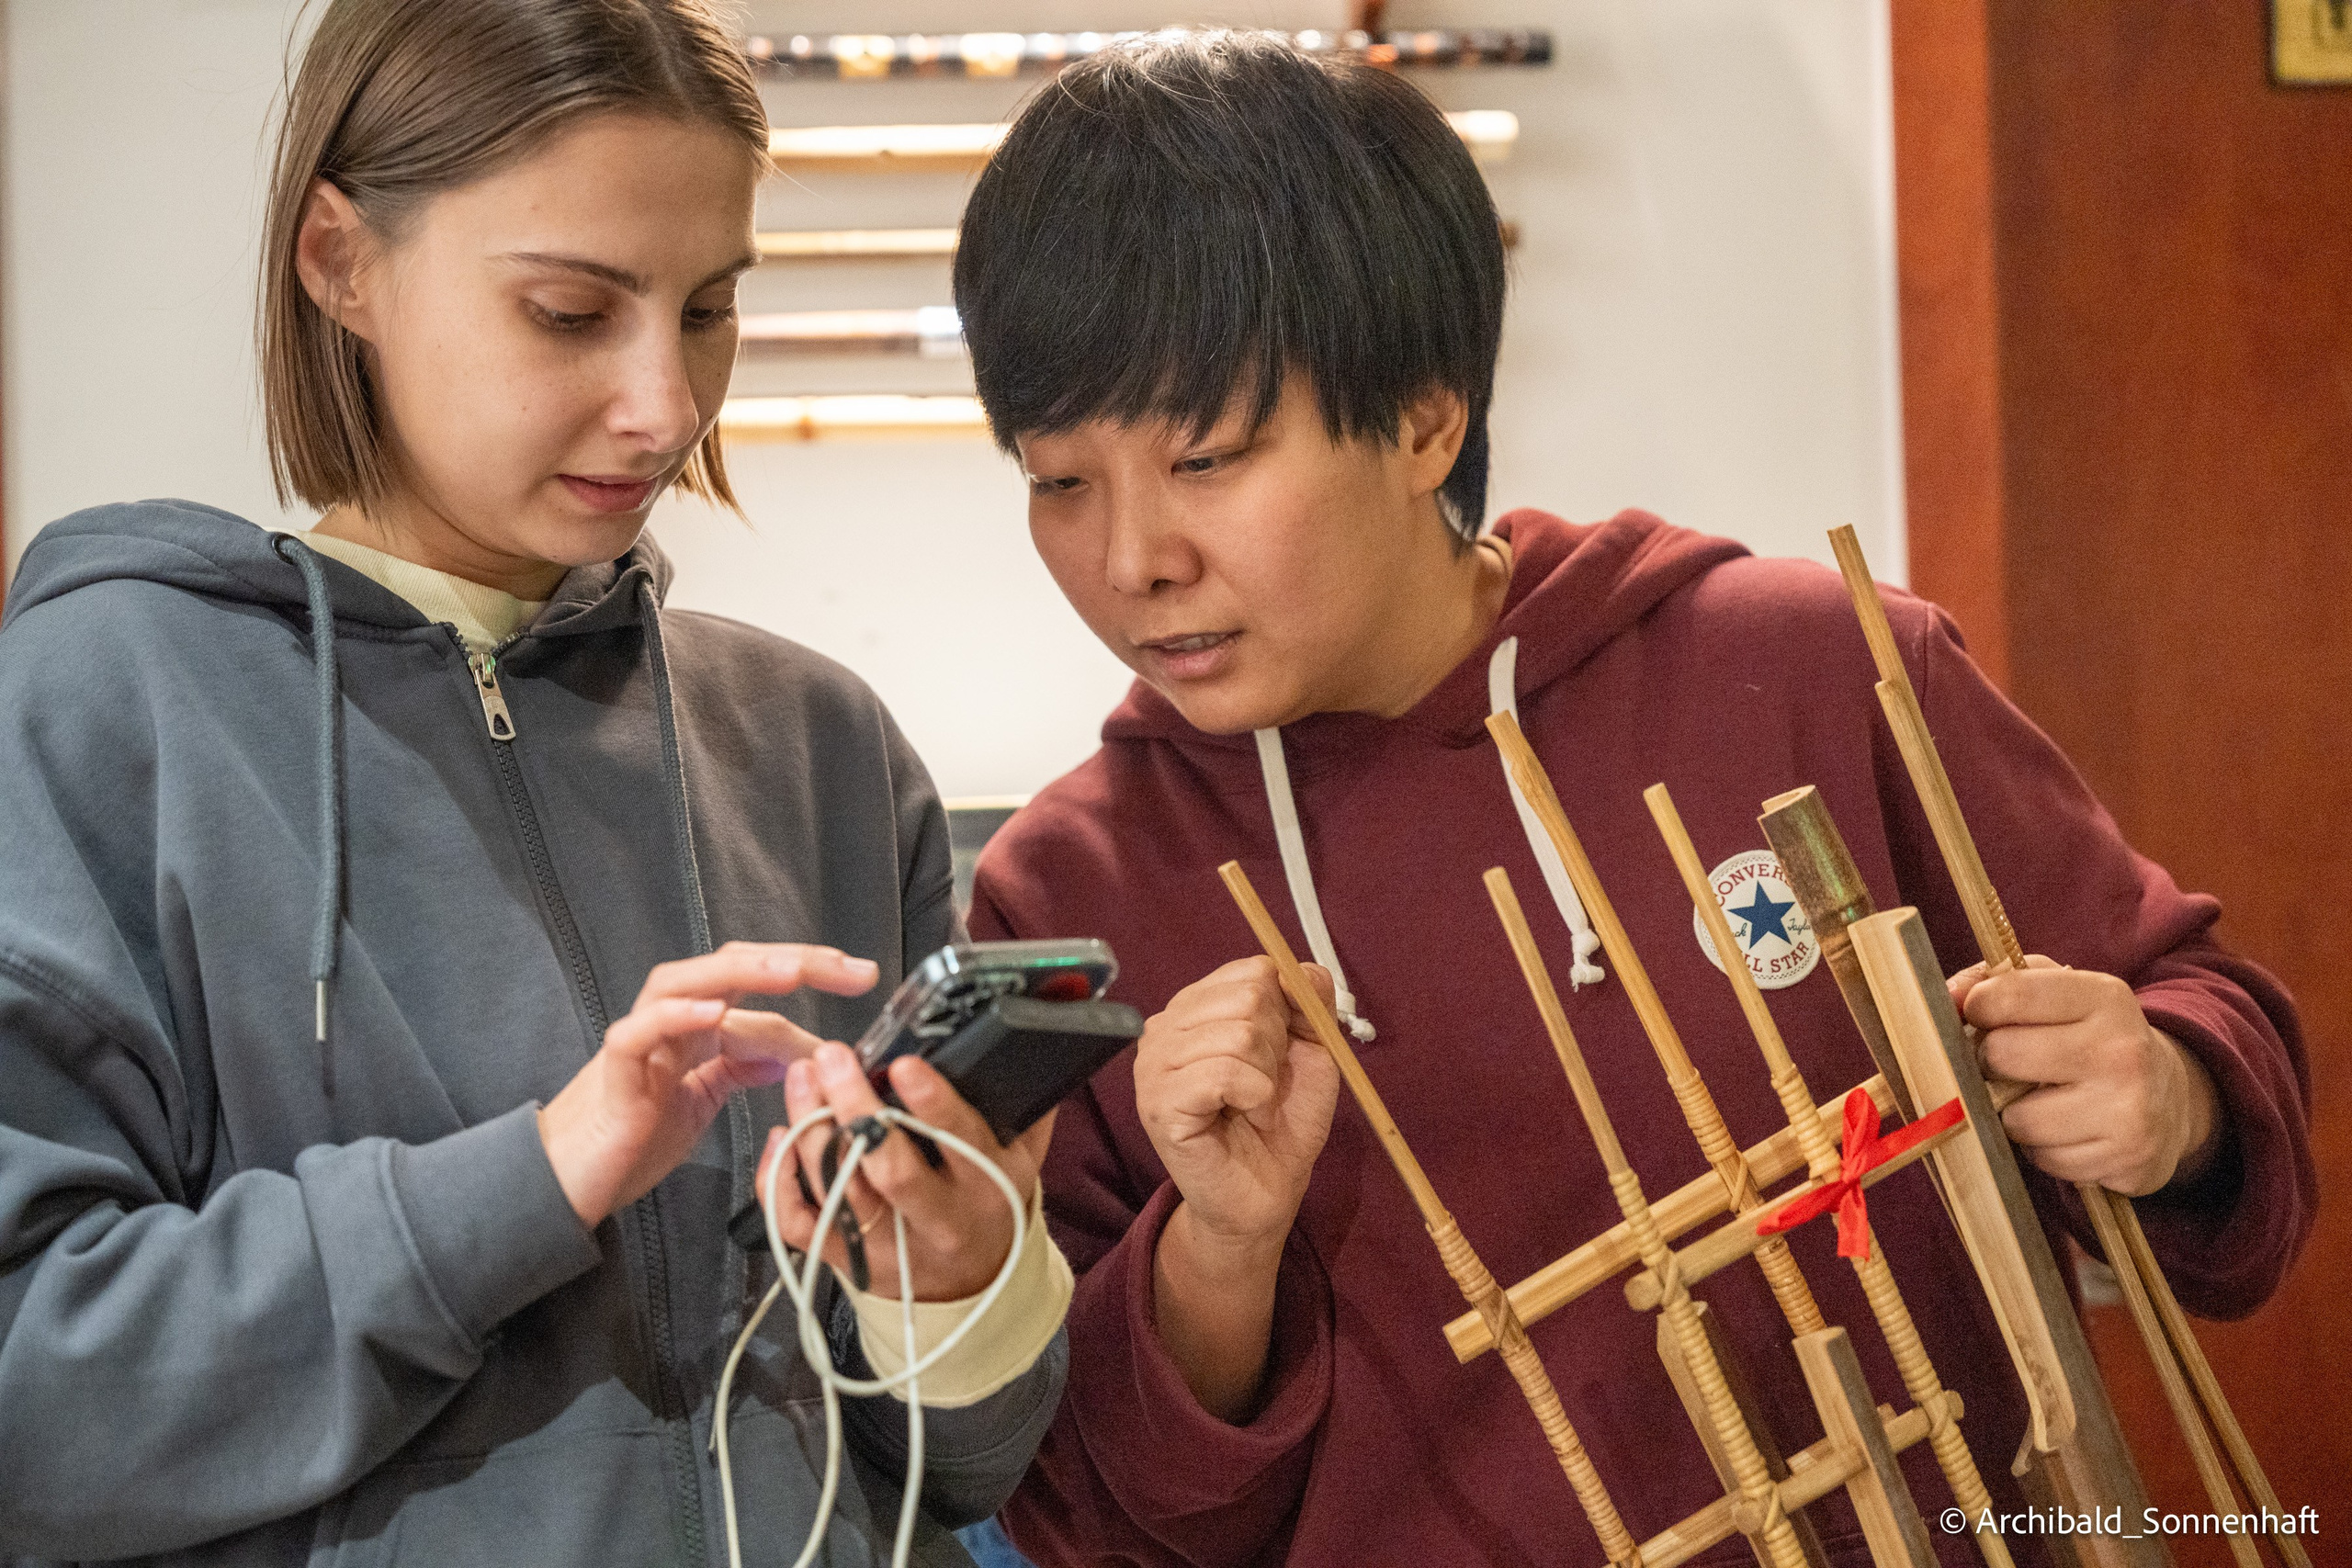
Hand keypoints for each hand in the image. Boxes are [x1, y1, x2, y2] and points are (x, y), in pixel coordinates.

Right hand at [538, 943, 876, 1227]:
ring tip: (793, 971)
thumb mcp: (705, 1100)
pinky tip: (712, 1014)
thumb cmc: (634, 1136)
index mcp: (697, 1024)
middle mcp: (670, 1019)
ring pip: (685, 982)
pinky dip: (673, 1017)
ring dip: (741, 973)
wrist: (568, 1181)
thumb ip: (742, 1067)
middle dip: (794, 960)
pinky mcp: (612, 1073)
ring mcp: (640, 1040)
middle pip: (731, 966)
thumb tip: (796, 1051)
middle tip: (853, 969)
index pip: (757, 981)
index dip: (810, 973)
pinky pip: (637, 1033)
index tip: (864, 976)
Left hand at [757, 1043, 1053, 1301]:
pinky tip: (783, 1136)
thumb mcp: (1021, 1158)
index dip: (931, 1104)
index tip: (903, 1064)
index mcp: (987, 1186)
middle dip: (855, 1108)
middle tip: (831, 1058)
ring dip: (812, 1129)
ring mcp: (888, 1246)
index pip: (960, 1142)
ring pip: (839, 1189)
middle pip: (890, 1169)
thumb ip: (1021, 1106)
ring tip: (802, 1078)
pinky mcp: (847, 1262)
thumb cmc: (988, 1204)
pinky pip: (800, 1224)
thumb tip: (1019, 1042)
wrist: (975, 1288)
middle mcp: (938, 1220)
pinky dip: (780, 1182)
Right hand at [1136, 957, 1341, 1255]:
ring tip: (1252, 1105)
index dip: (1285, 1013)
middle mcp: (1165, 1027)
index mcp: (1194, 1007)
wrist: (1267, 1191)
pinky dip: (1253, 1097)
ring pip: (1239, 1036)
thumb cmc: (1281, 1120)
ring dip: (1265, 1078)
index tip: (1278, 1054)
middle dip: (1276, 1048)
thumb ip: (1309, 1001)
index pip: (1254, 971)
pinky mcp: (1158, 1103)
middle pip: (1249, 999)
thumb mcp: (1310, 1048)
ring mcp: (1153, 1065)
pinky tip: (1242, 1116)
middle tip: (1263, 1087)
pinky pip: (1223, 1074)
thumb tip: (1300, 968)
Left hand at [1950, 956, 2220, 1195]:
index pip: (2008, 995)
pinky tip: (2067, 1131)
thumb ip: (1998, 981)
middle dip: (1991, 1064)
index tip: (1978, 1017)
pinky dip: (2044, 1150)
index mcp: (2105, 998)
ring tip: (2041, 1101)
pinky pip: (2045, 1160)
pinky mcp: (2127, 1158)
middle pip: (2002, 1056)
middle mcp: (2123, 1051)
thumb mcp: (2060, 993)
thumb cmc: (2091, 1038)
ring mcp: (2129, 1109)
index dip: (1976, 1009)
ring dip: (2015, 1115)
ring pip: (2018, 1120)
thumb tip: (1947, 996)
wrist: (2172, 1098)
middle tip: (2008, 1065)